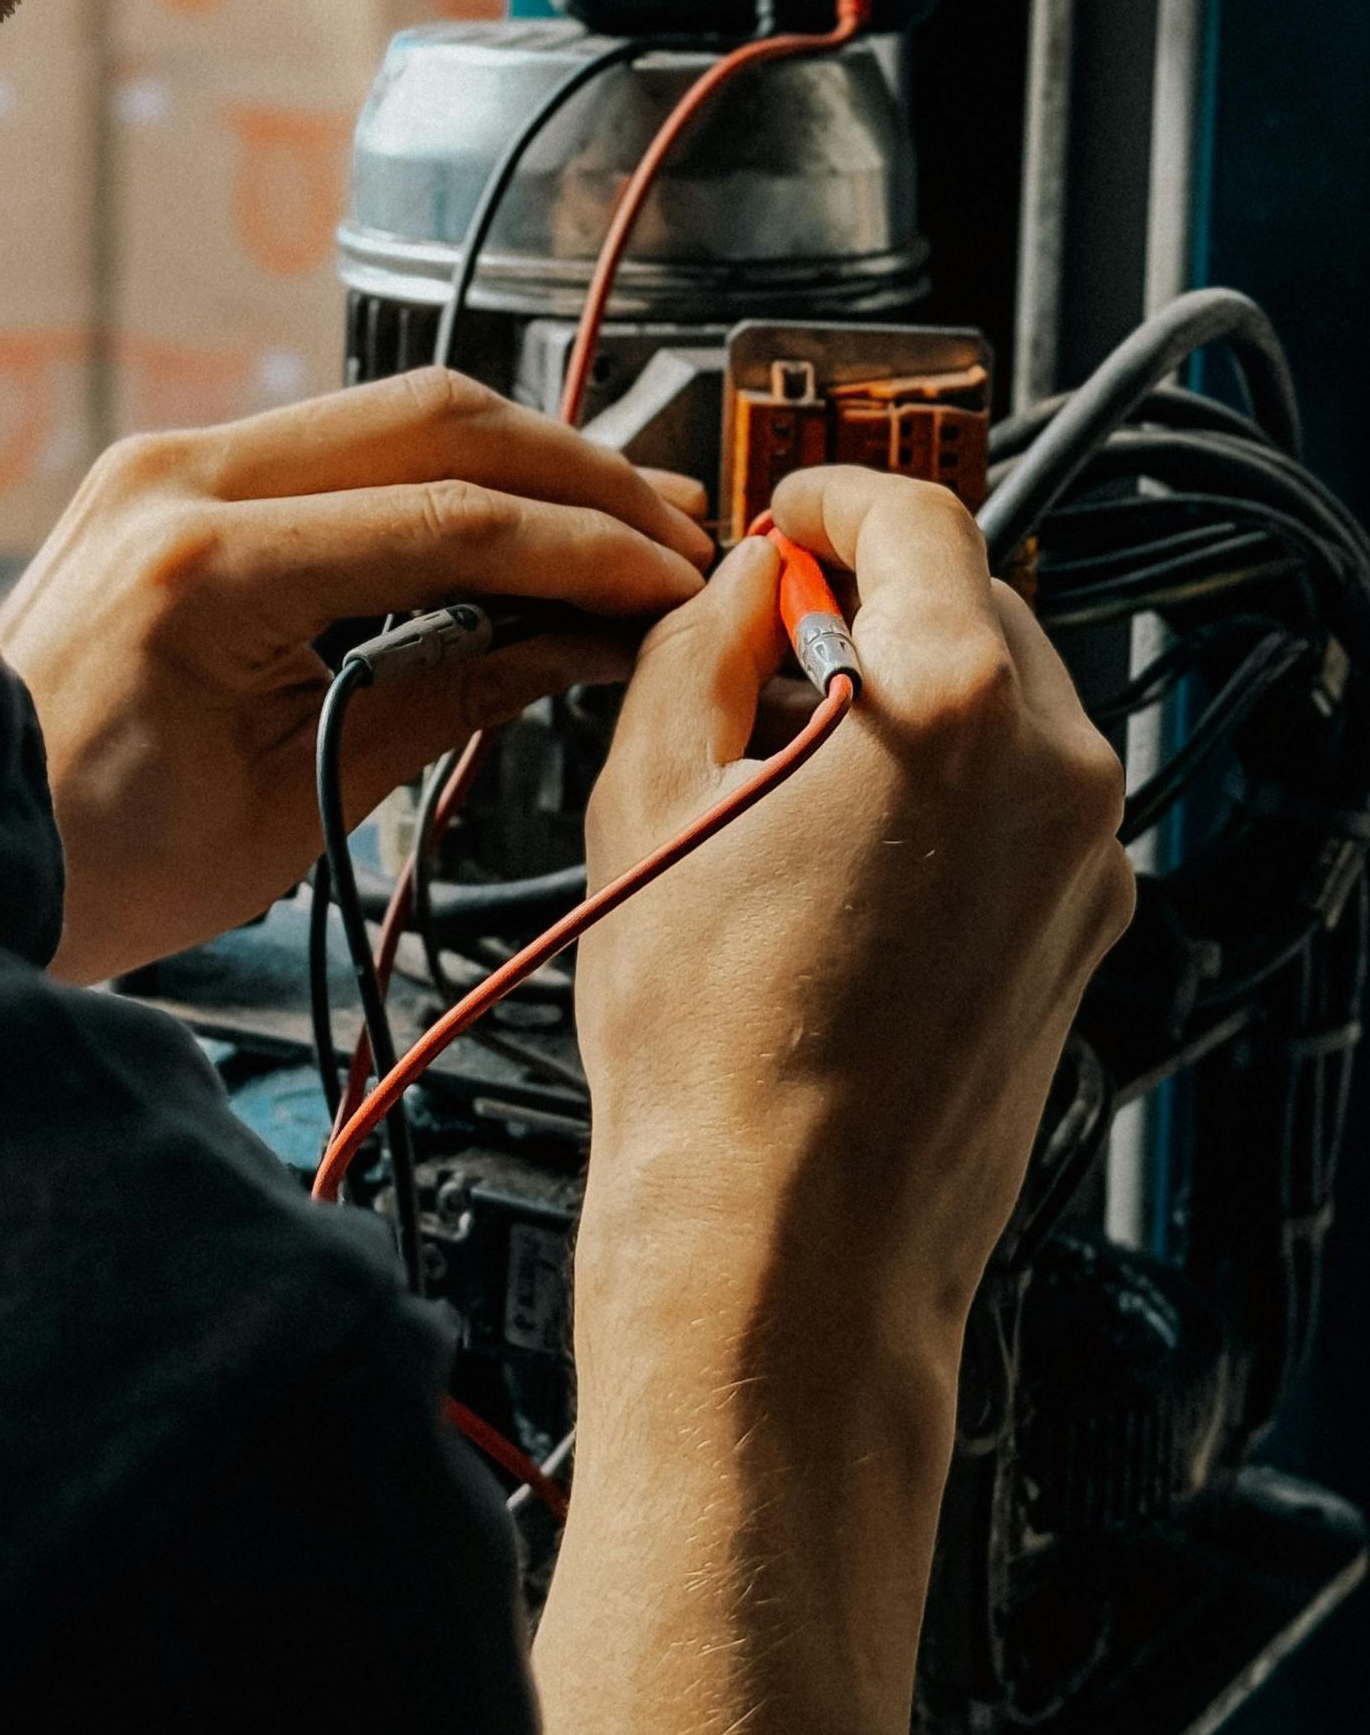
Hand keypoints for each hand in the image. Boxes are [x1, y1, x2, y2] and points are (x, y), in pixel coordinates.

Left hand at [0, 366, 712, 983]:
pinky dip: (439, 476)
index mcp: (207, 565)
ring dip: (518, 460)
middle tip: (672, 528)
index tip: (670, 578)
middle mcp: (180, 474)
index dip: (583, 547)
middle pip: (433, 417)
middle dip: (573, 470)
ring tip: (618, 520)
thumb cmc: (92, 857)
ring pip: (391, 412)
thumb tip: (585, 637)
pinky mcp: (170, 474)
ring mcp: (168, 460)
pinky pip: (336, 446)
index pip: (450, 519)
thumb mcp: (295, 803)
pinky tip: (510, 524)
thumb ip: (450, 694)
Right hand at [576, 467, 1132, 1321]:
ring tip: (788, 765)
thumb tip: (746, 582)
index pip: (918, 514)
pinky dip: (946, 786)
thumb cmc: (712, 1047)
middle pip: (973, 599)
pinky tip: (841, 852)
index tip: (791, 509)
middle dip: (871, 597)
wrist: (787, 1241)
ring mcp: (1084, 857)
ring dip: (909, 692)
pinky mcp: (1083, 929)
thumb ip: (705, 638)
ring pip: (1004, 702)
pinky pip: (1020, 802)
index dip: (835, 492)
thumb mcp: (650, 787)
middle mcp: (1051, 768)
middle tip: (767, 631)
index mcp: (950, 702)